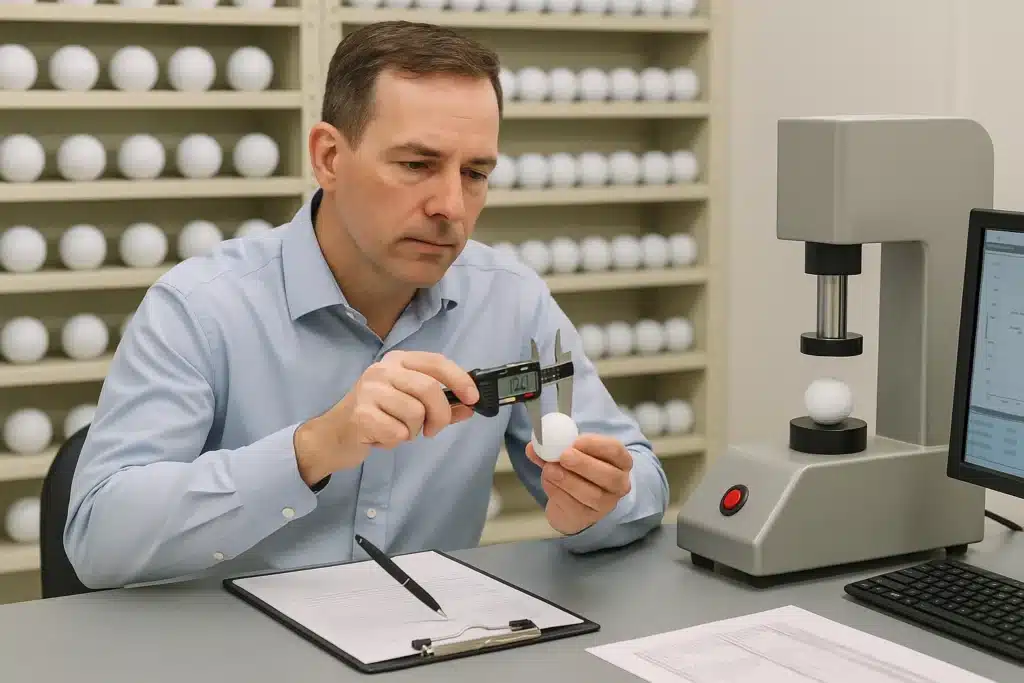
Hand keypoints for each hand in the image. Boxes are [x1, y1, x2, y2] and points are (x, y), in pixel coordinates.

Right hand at [294, 350, 479, 484]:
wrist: (333, 436)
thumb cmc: (375, 417)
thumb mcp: (409, 405)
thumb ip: (440, 404)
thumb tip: (470, 407)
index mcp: (397, 361)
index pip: (436, 361)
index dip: (460, 379)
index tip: (473, 398)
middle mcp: (382, 370)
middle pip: (429, 389)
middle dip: (439, 415)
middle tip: (432, 430)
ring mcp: (369, 391)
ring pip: (415, 413)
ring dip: (412, 431)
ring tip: (396, 430)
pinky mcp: (361, 415)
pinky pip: (398, 432)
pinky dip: (395, 442)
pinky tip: (381, 437)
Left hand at [525, 433, 632, 535]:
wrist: (570, 505)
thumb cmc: (575, 473)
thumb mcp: (567, 456)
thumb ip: (552, 449)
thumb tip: (532, 446)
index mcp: (620, 462)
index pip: (616, 450)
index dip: (597, 444)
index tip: (575, 440)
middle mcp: (619, 484)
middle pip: (609, 475)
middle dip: (585, 464)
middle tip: (564, 456)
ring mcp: (606, 504)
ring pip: (593, 495)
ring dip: (568, 480)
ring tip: (549, 470)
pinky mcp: (589, 518)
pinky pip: (575, 506)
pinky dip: (559, 493)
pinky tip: (549, 483)